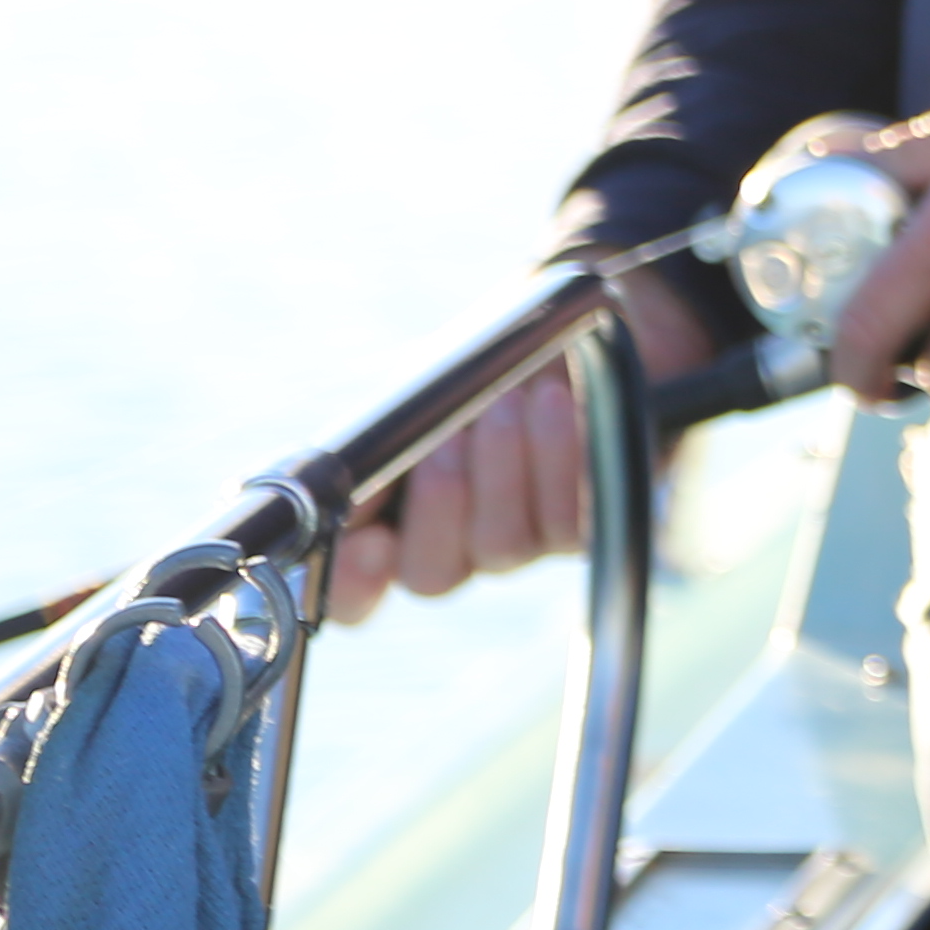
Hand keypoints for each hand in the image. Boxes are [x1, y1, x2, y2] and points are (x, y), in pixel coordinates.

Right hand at [326, 266, 715, 621]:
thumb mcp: (413, 392)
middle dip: (441, 503)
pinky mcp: (582, 530)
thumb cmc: (473, 368)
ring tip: (509, 398)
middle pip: (431, 576)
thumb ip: (374, 442)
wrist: (564, 332)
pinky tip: (555, 405)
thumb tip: (346, 488)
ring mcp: (519, 546)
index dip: (353, 586)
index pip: (352, 596)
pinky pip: (568, 523)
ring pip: (502, 546)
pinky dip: (558, 458)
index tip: (370, 542)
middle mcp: (452, 550)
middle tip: (452, 434)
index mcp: (389, 525)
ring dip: (503, 467)